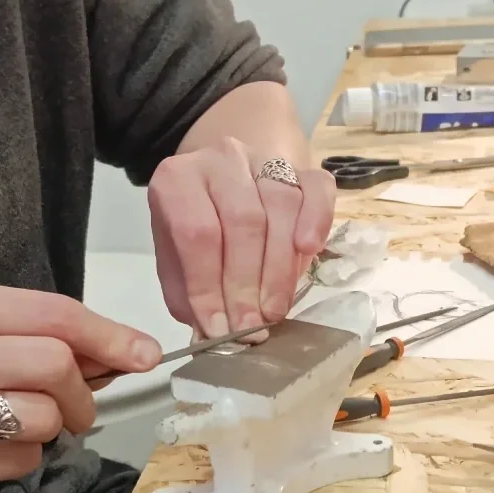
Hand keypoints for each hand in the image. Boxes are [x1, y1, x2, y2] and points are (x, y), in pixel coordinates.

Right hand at [0, 281, 160, 492]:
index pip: (54, 312)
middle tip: (78, 408)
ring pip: (44, 414)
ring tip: (23, 427)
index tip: (146, 354)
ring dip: (54, 428)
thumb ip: (55, 338)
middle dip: (82, 391)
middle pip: (55, 362)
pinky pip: (22, 459)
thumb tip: (136, 350)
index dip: (109, 335)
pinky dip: (26, 458)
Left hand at [147, 137, 336, 338]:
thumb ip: (189, 294)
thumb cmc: (196, 227)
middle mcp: (220, 158)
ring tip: (274, 309)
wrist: (223, 180)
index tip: (219, 329)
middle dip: (247, 283)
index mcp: (177, 179)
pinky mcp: (300, 166)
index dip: (208, 285)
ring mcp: (262, 157)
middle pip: (243, 220)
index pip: (196, 232)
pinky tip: (309, 250)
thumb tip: (211, 335)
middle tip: (251, 326)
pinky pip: (317, 187)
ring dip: (280, 268)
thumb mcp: (176, 260)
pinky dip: (317, 219)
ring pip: (281, 205)